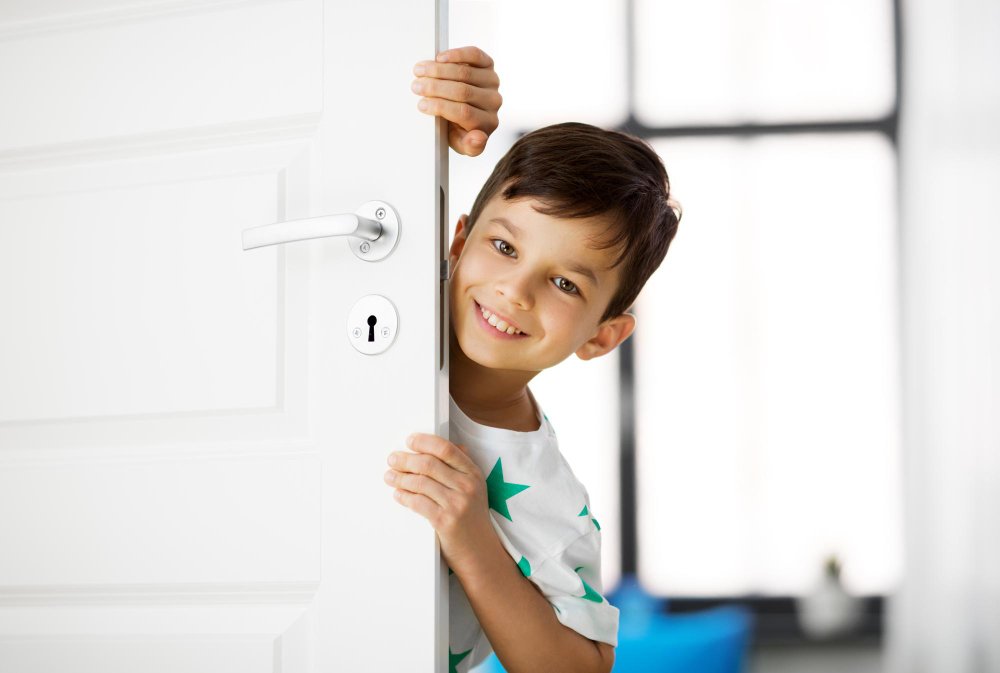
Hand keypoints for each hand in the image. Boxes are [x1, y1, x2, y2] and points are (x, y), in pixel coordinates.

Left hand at [384, 433, 494, 572]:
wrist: (480, 552)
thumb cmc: (474, 519)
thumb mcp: (476, 489)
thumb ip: (463, 467)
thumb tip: (455, 445)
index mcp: (474, 474)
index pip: (446, 449)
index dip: (425, 442)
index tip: (410, 441)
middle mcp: (467, 486)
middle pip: (429, 464)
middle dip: (406, 460)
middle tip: (392, 459)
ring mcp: (456, 504)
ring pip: (421, 482)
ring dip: (401, 478)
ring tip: (390, 477)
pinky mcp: (445, 521)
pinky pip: (418, 503)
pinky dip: (404, 497)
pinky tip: (398, 494)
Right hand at [412, 46, 501, 155]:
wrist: (467, 113)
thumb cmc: (460, 130)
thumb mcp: (461, 144)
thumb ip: (470, 146)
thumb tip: (478, 138)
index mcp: (488, 123)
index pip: (463, 113)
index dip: (440, 107)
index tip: (421, 104)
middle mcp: (494, 102)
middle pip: (463, 91)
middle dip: (435, 87)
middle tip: (416, 86)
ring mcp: (493, 82)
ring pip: (465, 73)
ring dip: (439, 70)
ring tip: (420, 71)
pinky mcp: (489, 66)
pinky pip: (474, 55)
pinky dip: (456, 54)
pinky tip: (439, 58)